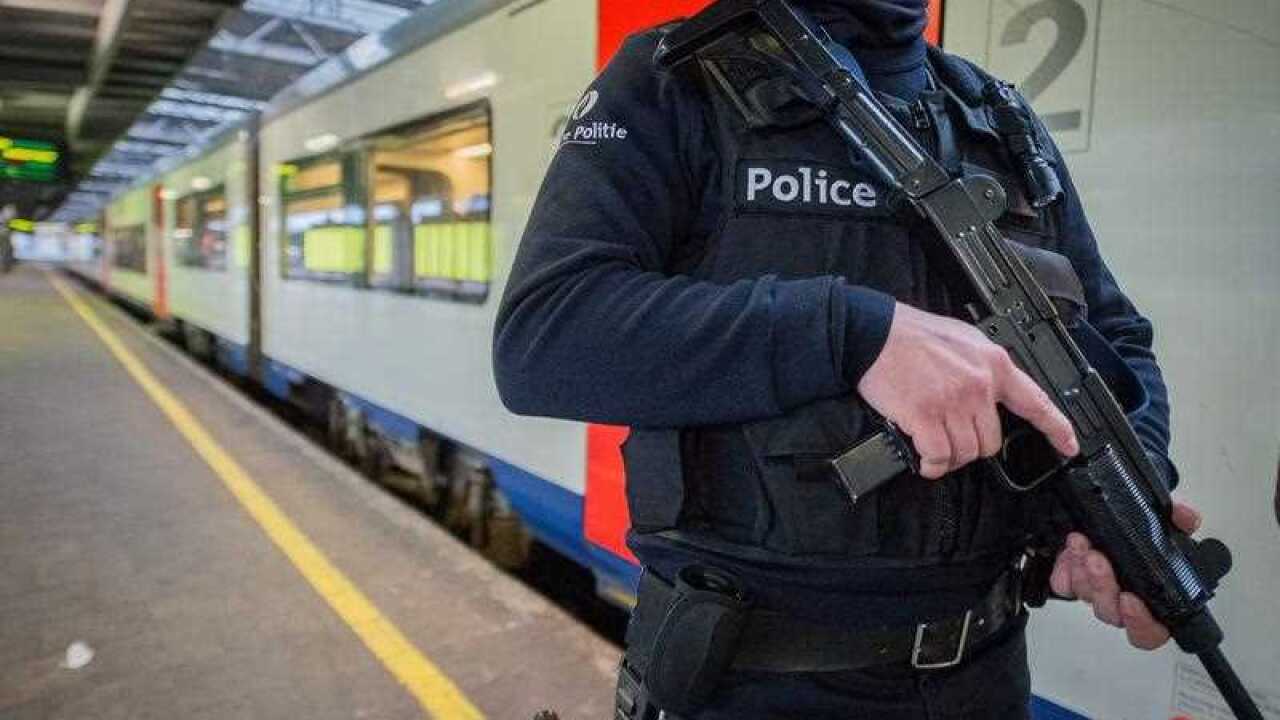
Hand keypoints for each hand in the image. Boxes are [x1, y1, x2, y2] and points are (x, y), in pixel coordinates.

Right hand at [856, 302, 1079, 478]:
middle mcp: (979, 385)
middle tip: (952, 437)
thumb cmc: (912, 335)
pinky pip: (938, 456)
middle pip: (990, 441)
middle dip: (972, 447)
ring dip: (950, 458)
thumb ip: (984, 367)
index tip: (1069, 446)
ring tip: (935, 447)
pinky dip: (932, 464)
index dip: (1056, 428)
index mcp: (993, 364)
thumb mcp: (964, 339)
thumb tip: (993, 393)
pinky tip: (926, 460)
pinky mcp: (925, 415)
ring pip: (965, 452)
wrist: (874, 332)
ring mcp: (952, 402)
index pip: (1035, 402)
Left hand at [1049, 500, 1202, 649]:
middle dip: (1102, 586)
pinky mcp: (1073, 583)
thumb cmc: (1146, 539)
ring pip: (1086, 597)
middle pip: (1111, 613)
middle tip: (1098, 561)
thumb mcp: (1170, 527)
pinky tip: (1069, 554)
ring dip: (1082, 572)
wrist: (1110, 525)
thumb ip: (1180, 522)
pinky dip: (1064, 570)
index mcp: (1154, 602)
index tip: (1130, 600)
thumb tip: (1184, 515)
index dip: (1140, 623)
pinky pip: (1063, 586)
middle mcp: (1124, 604)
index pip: (1150, 632)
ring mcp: (1097, 595)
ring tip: (1082, 547)